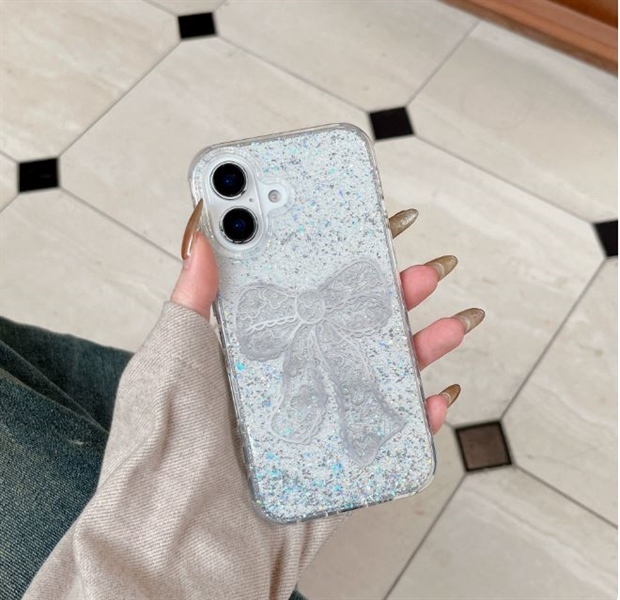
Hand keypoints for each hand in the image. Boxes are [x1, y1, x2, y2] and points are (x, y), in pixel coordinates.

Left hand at [171, 202, 484, 435]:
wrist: (182, 533)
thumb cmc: (169, 439)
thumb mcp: (175, 354)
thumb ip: (193, 300)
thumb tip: (202, 242)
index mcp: (257, 354)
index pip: (309, 304)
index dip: (341, 275)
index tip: (371, 244)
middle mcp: (292, 384)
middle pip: (353, 336)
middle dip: (393, 304)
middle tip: (422, 275)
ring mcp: (318, 423)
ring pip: (378, 380)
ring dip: (420, 352)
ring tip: (450, 326)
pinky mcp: (337, 464)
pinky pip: (386, 437)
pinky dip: (417, 419)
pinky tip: (437, 396)